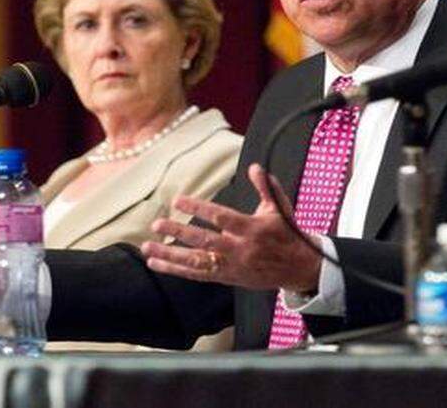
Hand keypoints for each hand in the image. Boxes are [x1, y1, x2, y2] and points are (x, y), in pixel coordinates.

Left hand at [141, 163, 321, 291]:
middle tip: (158, 224)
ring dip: (170, 256)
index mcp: (253, 229)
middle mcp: (240, 249)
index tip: (178, 200)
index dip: (198, 208)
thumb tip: (254, 167)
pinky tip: (158, 264)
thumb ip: (266, 187)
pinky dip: (176, 270)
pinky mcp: (228, 278)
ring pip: (197, 262)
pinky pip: (198, 275)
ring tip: (147, 248)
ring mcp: (232, 266)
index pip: (221, 217)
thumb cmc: (287, 234)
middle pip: (205, 241)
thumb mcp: (280, 208)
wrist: (299, 269)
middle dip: (179, 232)